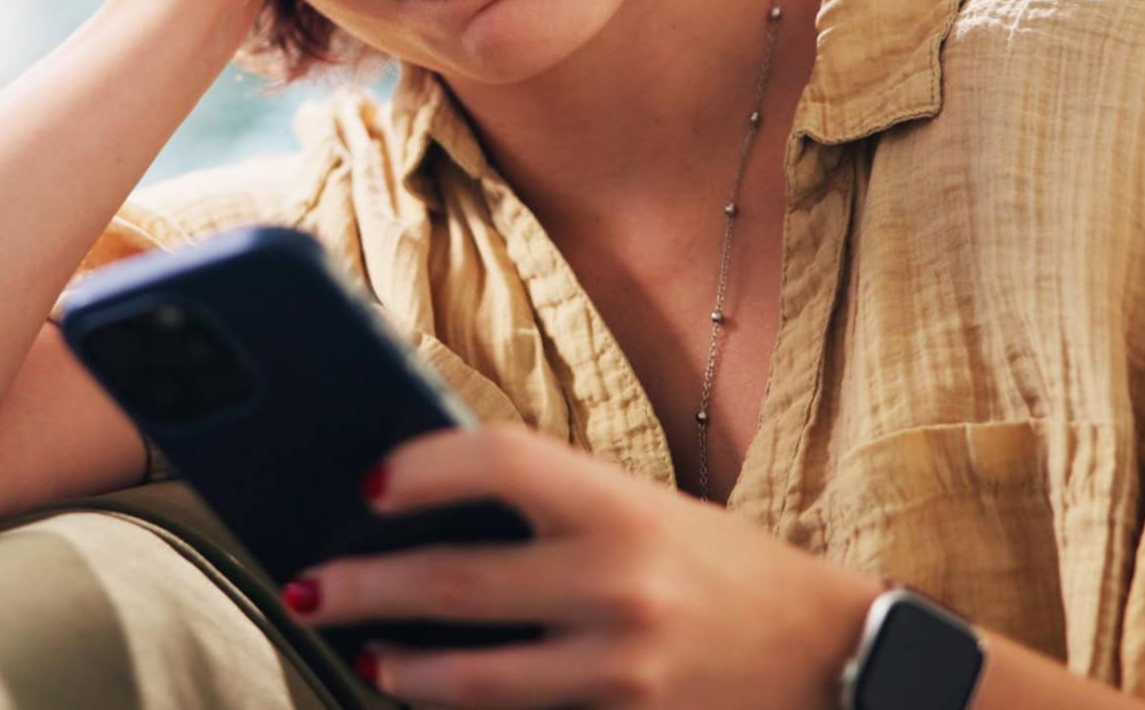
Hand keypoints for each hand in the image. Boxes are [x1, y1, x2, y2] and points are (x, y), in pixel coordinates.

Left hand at [281, 424, 882, 708]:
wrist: (839, 658)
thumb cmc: (725, 572)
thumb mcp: (649, 512)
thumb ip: (555, 509)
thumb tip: (427, 508)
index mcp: (621, 504)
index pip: (493, 458)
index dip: (417, 466)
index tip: (366, 482)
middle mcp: (616, 583)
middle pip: (453, 579)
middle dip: (362, 588)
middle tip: (304, 587)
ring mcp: (620, 670)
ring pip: (472, 679)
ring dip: (403, 670)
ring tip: (366, 660)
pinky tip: (432, 703)